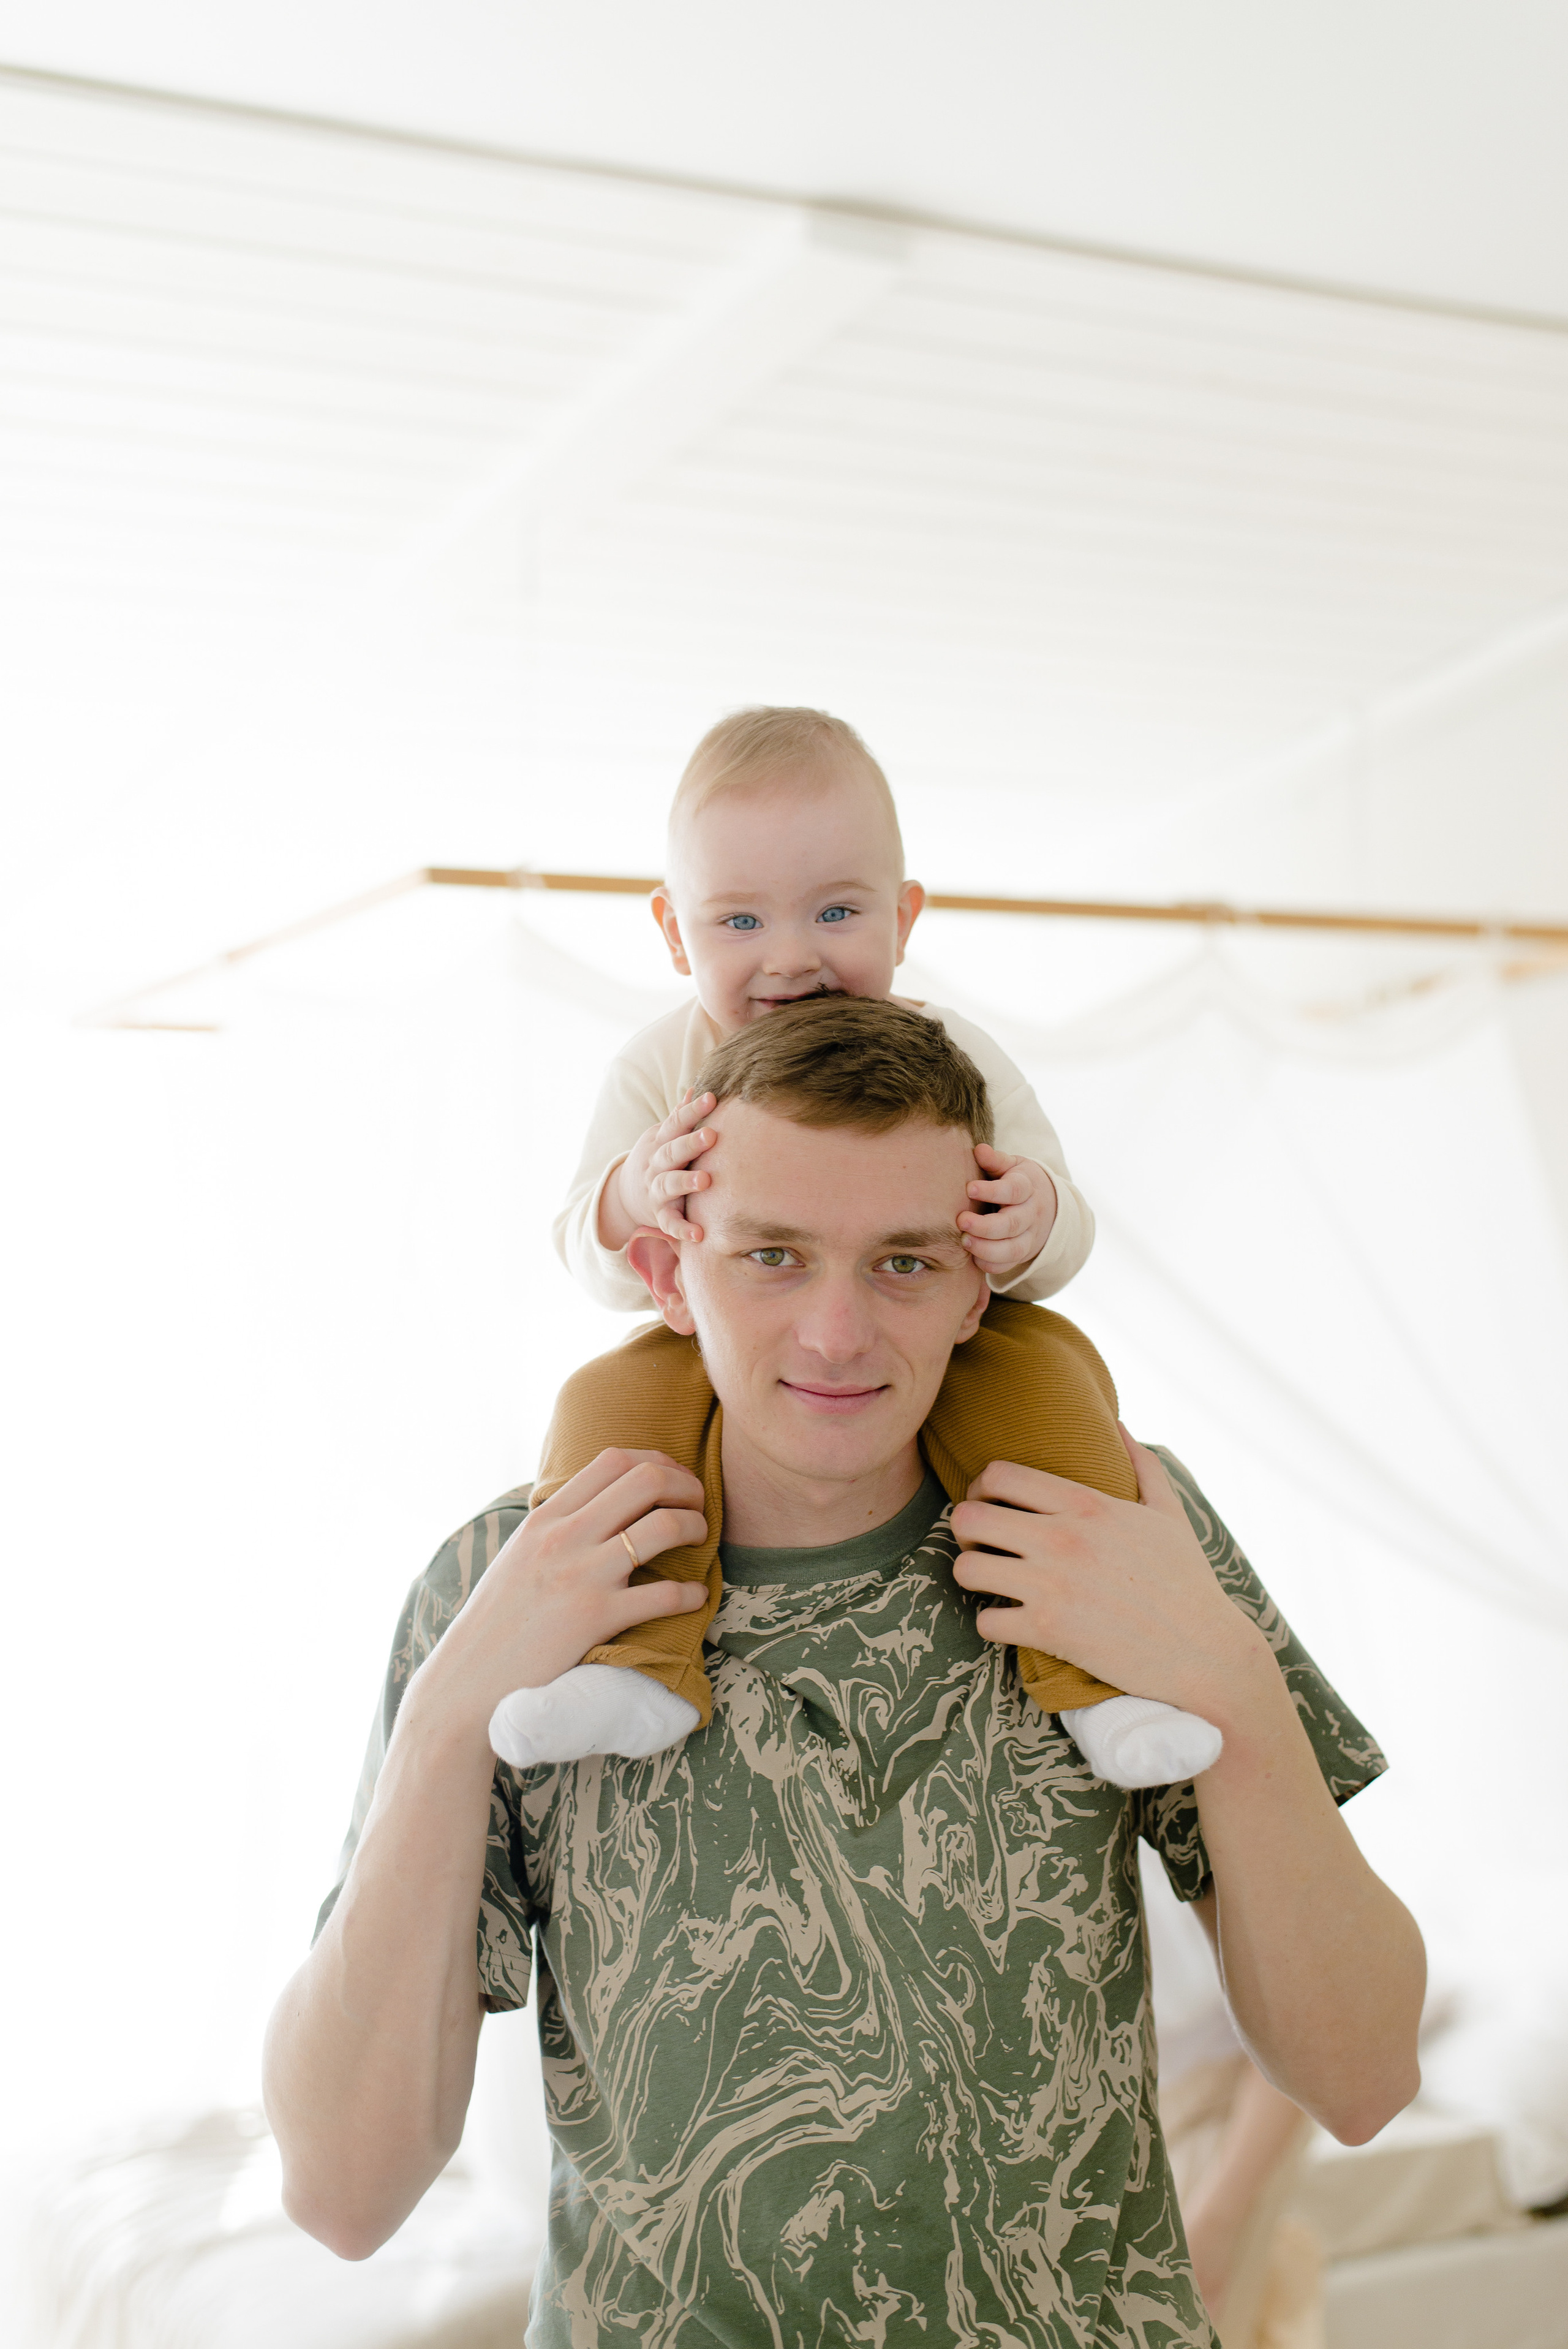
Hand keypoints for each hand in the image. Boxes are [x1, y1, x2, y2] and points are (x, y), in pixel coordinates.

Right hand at [410, 1450, 707, 1736]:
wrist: (469, 1682)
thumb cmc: (497, 1623)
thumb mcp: (519, 1556)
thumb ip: (555, 1526)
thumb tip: (598, 1505)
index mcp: (544, 1518)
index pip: (613, 1460)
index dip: (658, 1462)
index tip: (674, 1481)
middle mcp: (563, 1537)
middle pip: (646, 1480)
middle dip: (687, 1487)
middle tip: (698, 1507)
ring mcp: (580, 1576)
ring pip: (663, 1526)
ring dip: (695, 1528)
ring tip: (702, 1541)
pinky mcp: (595, 1619)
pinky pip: (664, 1594)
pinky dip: (691, 1593)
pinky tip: (694, 1598)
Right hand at [598, 1094, 716, 1251]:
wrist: (627, 1195)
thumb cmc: (657, 1159)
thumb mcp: (663, 1137)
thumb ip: (680, 1117)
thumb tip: (697, 1088)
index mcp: (660, 1142)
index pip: (675, 1123)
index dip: (692, 1111)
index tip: (711, 1098)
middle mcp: (655, 1165)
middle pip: (671, 1152)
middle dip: (690, 1143)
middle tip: (711, 1135)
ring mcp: (655, 1190)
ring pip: (667, 1185)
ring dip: (685, 1182)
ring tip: (706, 1180)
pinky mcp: (659, 1215)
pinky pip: (669, 1223)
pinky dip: (682, 1229)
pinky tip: (698, 1233)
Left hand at [949, 1432, 1265, 1719]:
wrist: (1205, 1652)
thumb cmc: (1187, 1582)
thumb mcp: (1170, 1514)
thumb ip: (1143, 1465)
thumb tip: (1121, 1426)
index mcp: (1087, 1505)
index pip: (998, 1473)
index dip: (981, 1488)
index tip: (991, 1506)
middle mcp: (1063, 1539)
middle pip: (968, 1516)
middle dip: (965, 1531)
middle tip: (983, 1545)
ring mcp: (1053, 1585)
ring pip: (966, 1568)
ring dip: (972, 1576)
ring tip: (991, 1582)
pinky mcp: (1049, 1631)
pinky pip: (985, 1622)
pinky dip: (992, 1624)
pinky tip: (1011, 1622)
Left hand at [957, 1147, 1055, 1281]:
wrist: (1047, 1205)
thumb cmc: (1018, 1181)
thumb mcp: (1012, 1166)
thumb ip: (995, 1160)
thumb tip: (979, 1149)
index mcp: (1027, 1188)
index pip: (1014, 1191)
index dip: (992, 1191)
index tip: (969, 1188)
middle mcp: (1030, 1214)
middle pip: (1012, 1224)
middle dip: (985, 1226)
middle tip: (961, 1221)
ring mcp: (1029, 1236)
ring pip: (1012, 1249)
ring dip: (986, 1249)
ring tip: (963, 1241)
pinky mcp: (1023, 1253)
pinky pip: (1008, 1265)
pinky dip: (991, 1265)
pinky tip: (973, 1256)